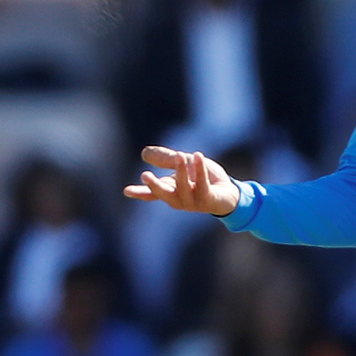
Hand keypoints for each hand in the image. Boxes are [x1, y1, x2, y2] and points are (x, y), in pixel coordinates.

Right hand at [122, 146, 239, 215]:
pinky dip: (200, 169)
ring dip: (181, 171)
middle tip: (145, 175)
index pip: (152, 194)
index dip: (140, 192)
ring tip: (180, 155)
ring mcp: (193, 202)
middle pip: (164, 194)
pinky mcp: (208, 200)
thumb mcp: (185, 164)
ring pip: (183, 187)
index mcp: (171, 191)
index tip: (126, 191)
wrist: (229, 192)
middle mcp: (179, 199)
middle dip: (155, 185)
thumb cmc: (204, 179)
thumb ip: (167, 159)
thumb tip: (144, 153)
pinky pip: (202, 184)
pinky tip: (198, 156)